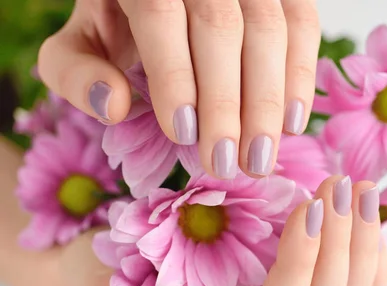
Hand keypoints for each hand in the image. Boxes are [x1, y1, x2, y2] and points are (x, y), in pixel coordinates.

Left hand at [37, 0, 320, 178]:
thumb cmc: (120, 22)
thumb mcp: (83, 43)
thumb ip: (77, 72)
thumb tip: (114, 106)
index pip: (161, 15)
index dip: (175, 76)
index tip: (183, 135)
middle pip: (221, 26)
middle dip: (226, 102)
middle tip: (224, 163)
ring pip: (269, 28)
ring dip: (267, 101)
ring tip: (258, 159)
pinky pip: (303, 24)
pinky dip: (301, 76)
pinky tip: (291, 123)